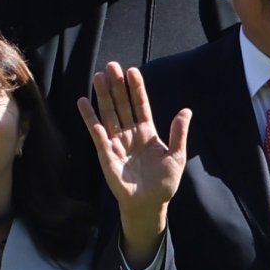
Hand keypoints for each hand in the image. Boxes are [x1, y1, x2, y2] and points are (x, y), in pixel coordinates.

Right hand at [77, 62, 190, 263]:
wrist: (149, 204)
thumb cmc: (164, 183)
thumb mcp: (177, 156)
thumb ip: (179, 133)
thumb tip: (186, 110)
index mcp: (148, 133)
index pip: (140, 105)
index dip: (137, 89)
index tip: (133, 71)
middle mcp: (130, 134)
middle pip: (122, 105)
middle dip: (117, 86)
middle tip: (112, 65)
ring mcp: (117, 142)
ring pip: (109, 114)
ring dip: (103, 96)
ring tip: (98, 75)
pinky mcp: (106, 154)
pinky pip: (97, 132)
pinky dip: (90, 118)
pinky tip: (83, 102)